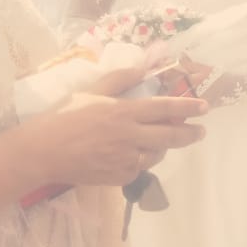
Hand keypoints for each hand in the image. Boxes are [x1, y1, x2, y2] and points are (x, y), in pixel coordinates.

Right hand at [22, 66, 208, 185]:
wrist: (41, 152)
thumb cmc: (63, 117)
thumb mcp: (91, 91)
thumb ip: (119, 79)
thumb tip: (142, 68)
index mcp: (124, 112)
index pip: (165, 108)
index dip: (188, 107)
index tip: (205, 107)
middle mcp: (129, 136)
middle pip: (170, 136)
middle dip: (190, 133)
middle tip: (200, 131)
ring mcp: (124, 159)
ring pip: (156, 155)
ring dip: (162, 148)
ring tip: (159, 141)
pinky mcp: (117, 177)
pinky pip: (138, 169)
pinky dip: (140, 162)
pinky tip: (132, 155)